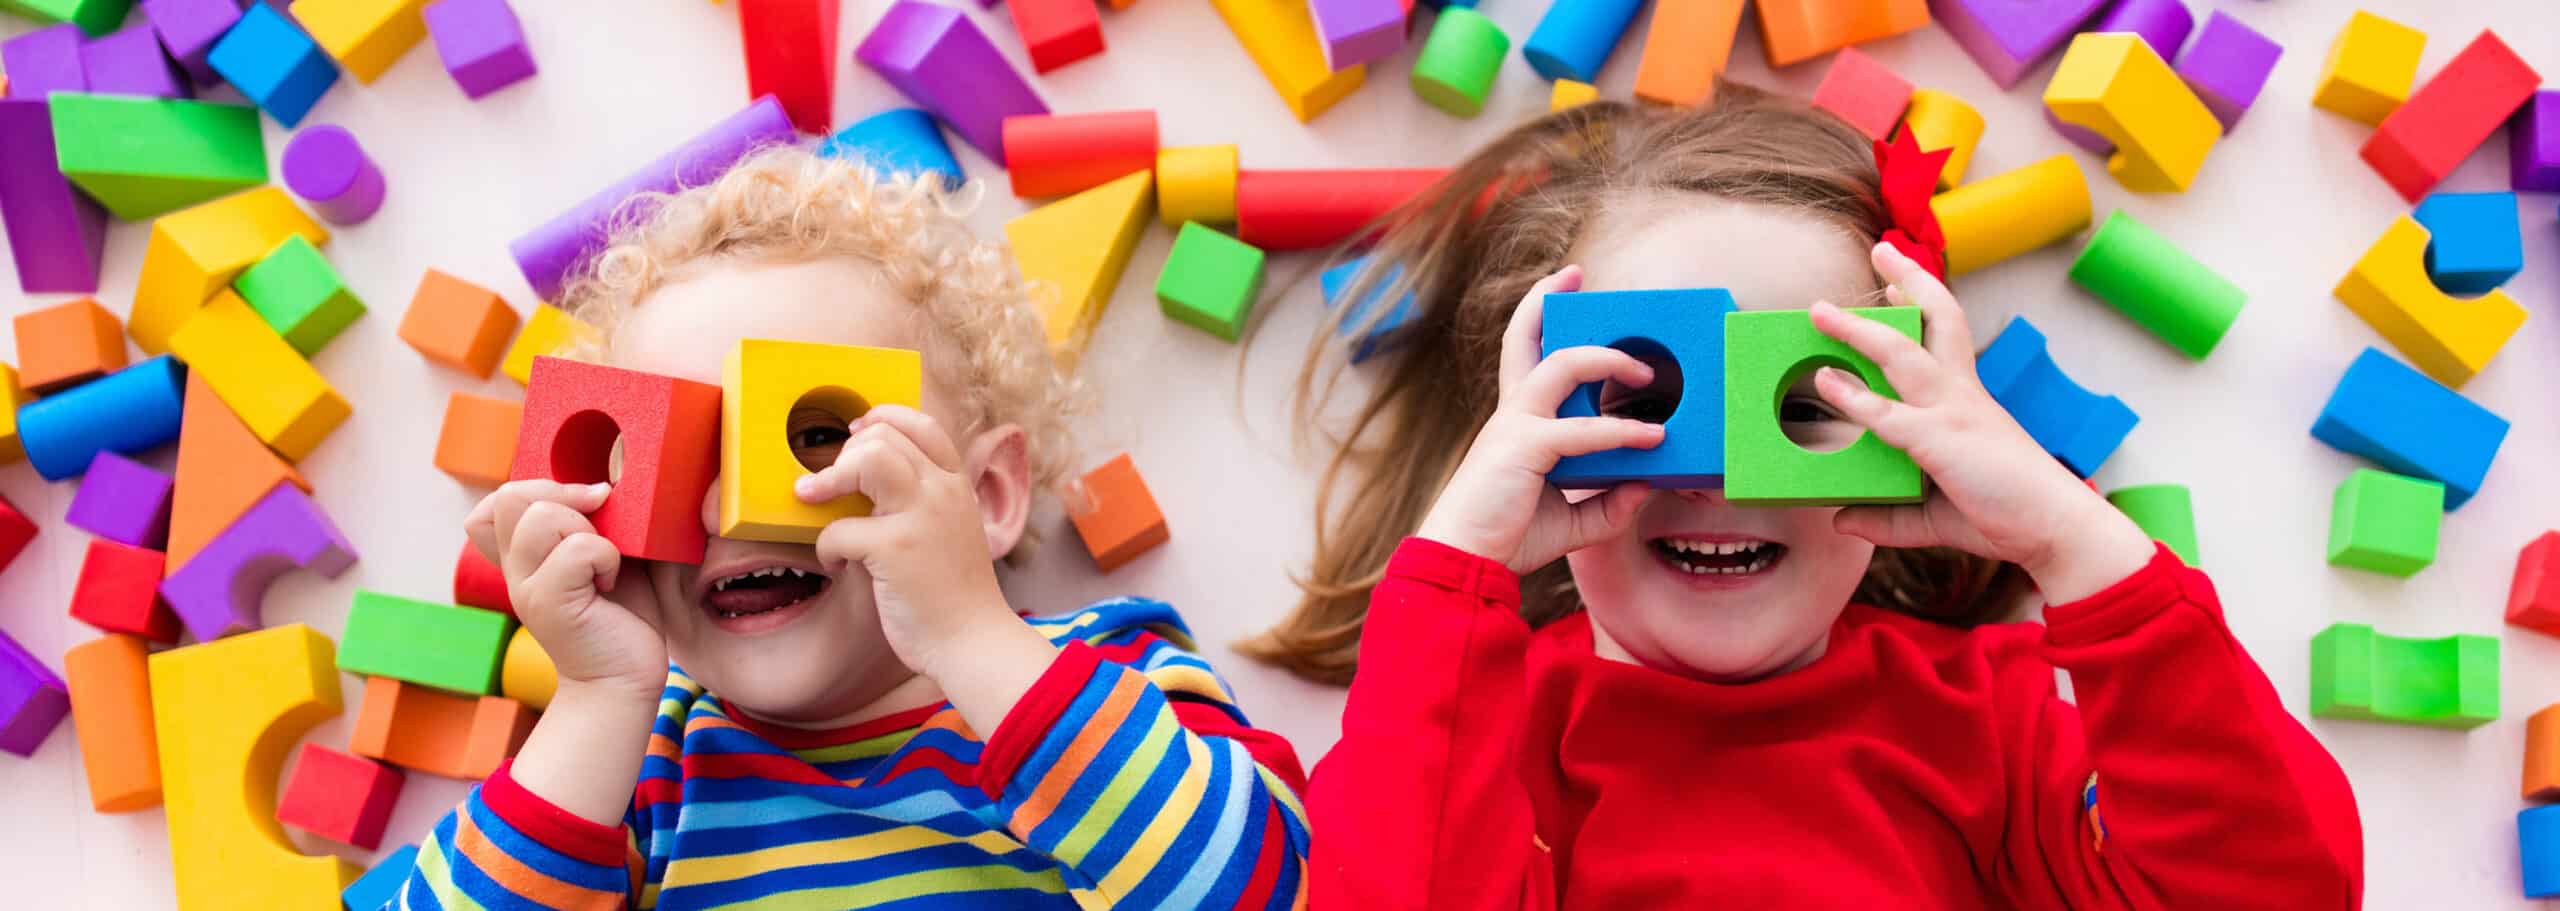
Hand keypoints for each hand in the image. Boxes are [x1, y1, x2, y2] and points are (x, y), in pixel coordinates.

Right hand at [464, 481, 667, 697]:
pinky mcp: (549, 604)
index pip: (495, 502)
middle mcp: (516, 569)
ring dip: (588, 531)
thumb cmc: (622, 617)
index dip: (538, 488)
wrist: (624, 679)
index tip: (586, 506)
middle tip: (600, 530)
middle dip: (564, 497)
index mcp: (525, 556)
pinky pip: (577, 549)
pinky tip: (610, 584)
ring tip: (604, 564)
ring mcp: (527, 587)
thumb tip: (605, 482)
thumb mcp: (608, 556)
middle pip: (512, 496)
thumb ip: (595, 522)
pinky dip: (606, 558)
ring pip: (541, 518)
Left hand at [799, 405, 1022, 677]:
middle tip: (828, 484)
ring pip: (866, 458)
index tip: (855, 435)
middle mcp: (942, 491)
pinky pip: (838, 528)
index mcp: (957, 486)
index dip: (881, 419)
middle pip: (884, 436)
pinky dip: (828, 549)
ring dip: (828, 477)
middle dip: (844, 454)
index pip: (922, 425)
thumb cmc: (955, 596)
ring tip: (811, 497)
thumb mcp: (951, 532)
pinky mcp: (894, 548)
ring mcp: (920, 516)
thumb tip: (870, 482)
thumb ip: (923, 503)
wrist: (973, 641)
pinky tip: (840, 568)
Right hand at [1414, 265, 1664, 574]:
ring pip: (1562, 365)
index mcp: (1517, 423)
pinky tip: (1651, 439)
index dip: (1538, 318)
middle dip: (1547, 298)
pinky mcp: (1525, 447)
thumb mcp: (1572, 520)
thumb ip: (1608, 503)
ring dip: (1608, 359)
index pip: (1526, 357)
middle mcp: (1513, 413)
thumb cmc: (1507, 538)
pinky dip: (1620, 432)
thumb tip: (1647, 485)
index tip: (1562, 289)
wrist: (1464, 562)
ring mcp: (1516, 425)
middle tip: (1576, 274)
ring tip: (1646, 373)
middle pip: (1524, 337)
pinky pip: (1581, 431)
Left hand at [1808, 242, 2155, 602]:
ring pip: (1902, 354)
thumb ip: (1888, 518)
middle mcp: (1962, 395)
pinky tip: (1825, 380)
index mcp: (1968, 401)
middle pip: (1937, 319)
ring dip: (1858, 329)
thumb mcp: (1934, 518)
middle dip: (1909, 279)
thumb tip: (1841, 519)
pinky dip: (1855, 397)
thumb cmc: (2005, 516)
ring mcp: (1953, 412)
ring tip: (1819, 311)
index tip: (1899, 280)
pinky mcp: (1942, 441)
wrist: (2057, 530)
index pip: (1947, 335)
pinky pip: (1890, 414)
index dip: (1924, 302)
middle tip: (1880, 249)